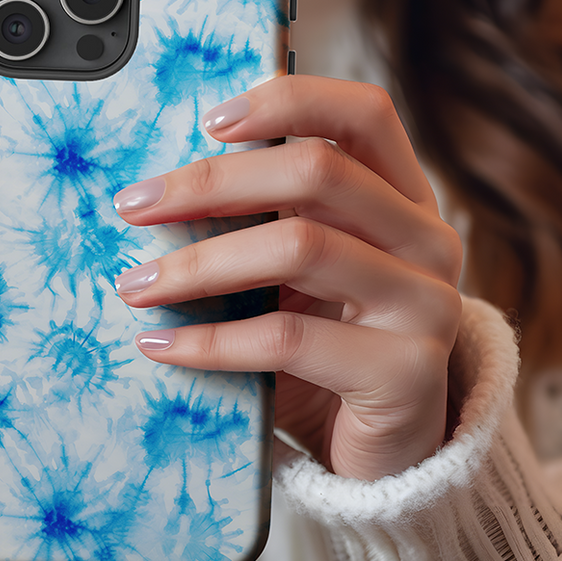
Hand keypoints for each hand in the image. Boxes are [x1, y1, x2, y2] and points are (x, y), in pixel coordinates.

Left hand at [113, 76, 463, 480]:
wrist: (385, 460)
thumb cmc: (324, 359)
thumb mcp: (295, 282)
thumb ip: (262, 229)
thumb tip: (155, 194)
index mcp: (404, 199)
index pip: (364, 114)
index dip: (288, 100)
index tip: (207, 120)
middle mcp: (427, 239)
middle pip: (318, 171)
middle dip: (211, 183)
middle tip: (134, 207)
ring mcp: (427, 303)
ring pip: (301, 247)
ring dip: (200, 263)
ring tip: (136, 285)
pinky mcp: (408, 372)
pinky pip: (289, 339)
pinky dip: (212, 342)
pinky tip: (163, 347)